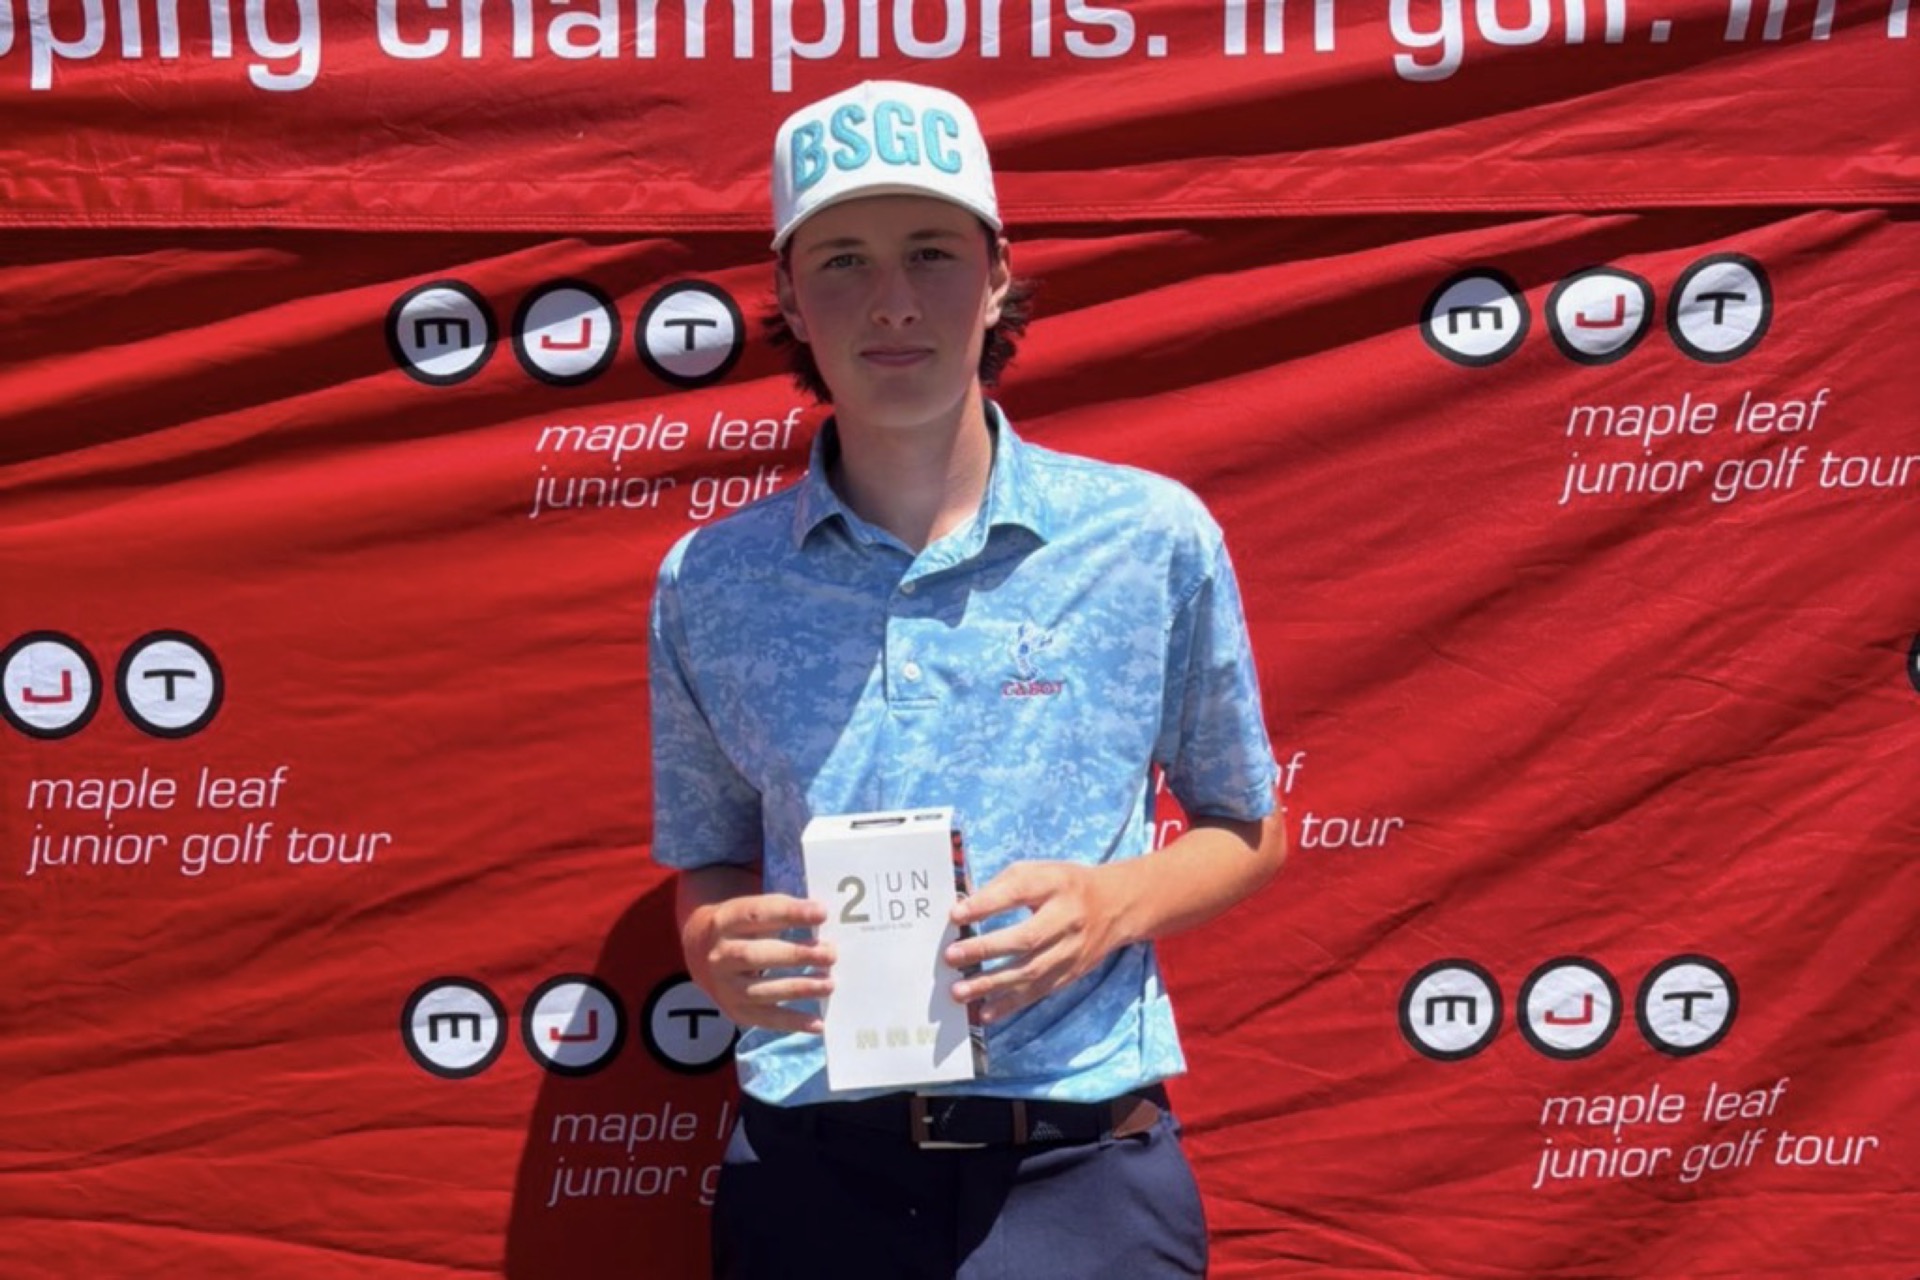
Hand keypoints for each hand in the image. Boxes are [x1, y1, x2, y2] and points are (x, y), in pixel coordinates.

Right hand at [682, 892, 835, 1034]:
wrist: (697, 952)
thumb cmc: (738, 928)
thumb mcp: (749, 911)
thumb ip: (780, 912)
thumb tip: (822, 917)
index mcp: (724, 921)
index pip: (757, 915)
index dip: (790, 913)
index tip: (822, 913)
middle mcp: (719, 955)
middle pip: (755, 956)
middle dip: (795, 955)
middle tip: (830, 954)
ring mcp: (724, 987)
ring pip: (760, 991)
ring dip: (798, 988)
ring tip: (829, 984)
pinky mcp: (734, 1011)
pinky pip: (765, 1019)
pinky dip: (792, 1022)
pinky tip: (818, 1023)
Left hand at [943, 861, 1127, 1023]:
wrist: (1115, 905)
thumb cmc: (1064, 886)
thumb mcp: (1039, 871)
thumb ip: (1003, 886)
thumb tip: (963, 909)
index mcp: (1056, 884)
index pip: (1019, 891)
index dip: (987, 904)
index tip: (955, 915)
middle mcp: (1067, 918)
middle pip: (1027, 937)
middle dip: (986, 949)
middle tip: (952, 956)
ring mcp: (1071, 949)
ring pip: (1031, 971)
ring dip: (992, 984)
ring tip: (960, 991)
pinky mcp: (1071, 973)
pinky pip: (1039, 991)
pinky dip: (1011, 1004)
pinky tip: (986, 1012)